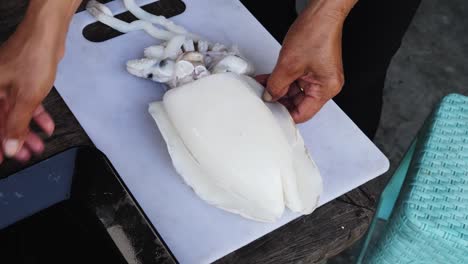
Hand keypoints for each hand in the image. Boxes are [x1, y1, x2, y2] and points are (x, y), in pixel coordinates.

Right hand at [0, 26, 58, 162]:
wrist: (47, 36)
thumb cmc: (32, 57)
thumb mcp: (25, 98)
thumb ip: (17, 124)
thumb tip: (9, 145)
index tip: (2, 159)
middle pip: (1, 120)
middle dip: (14, 140)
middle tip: (24, 154)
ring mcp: (6, 84)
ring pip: (14, 114)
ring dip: (27, 130)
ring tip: (37, 145)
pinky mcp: (21, 81)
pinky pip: (25, 103)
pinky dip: (35, 115)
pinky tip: (46, 126)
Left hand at [259, 0, 356, 122]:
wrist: (321, 12)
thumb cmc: (316, 32)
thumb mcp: (289, 65)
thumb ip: (277, 85)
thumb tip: (270, 96)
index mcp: (326, 88)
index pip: (303, 113)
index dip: (285, 114)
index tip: (270, 114)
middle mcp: (326, 84)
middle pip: (299, 103)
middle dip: (280, 100)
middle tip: (264, 99)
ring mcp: (319, 75)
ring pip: (295, 91)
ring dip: (278, 88)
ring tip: (263, 86)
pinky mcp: (313, 67)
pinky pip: (295, 79)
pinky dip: (282, 79)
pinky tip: (269, 79)